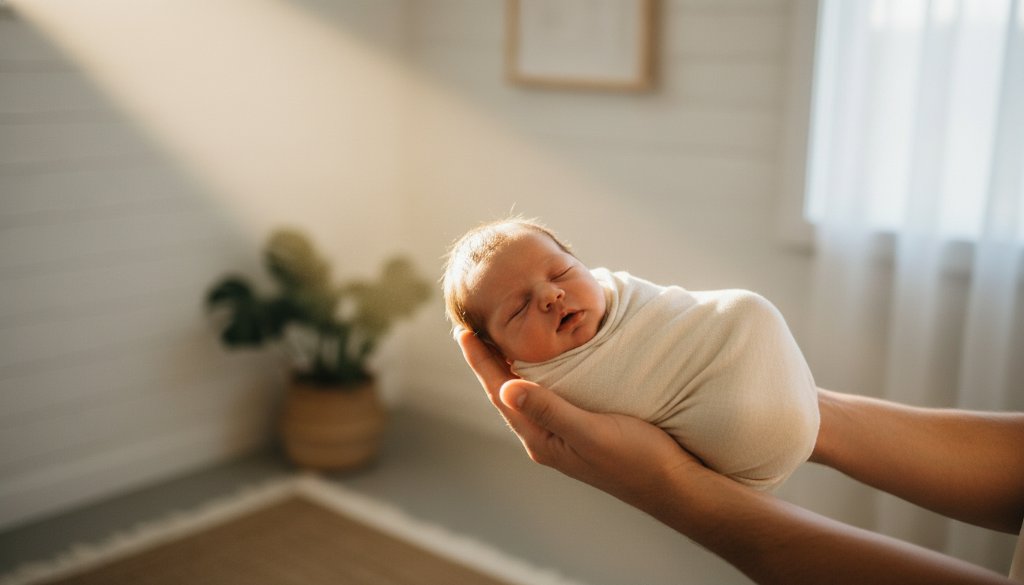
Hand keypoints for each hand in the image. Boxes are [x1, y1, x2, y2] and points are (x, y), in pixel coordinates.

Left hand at [455, 329, 700, 507]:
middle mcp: (544, 437)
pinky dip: (533, 373)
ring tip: (494, 339)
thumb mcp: (591, 432)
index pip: (500, 393)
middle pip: (505, 392)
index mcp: (541, 439)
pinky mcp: (579, 428)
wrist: (672, 484)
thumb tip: (506, 389)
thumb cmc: (635, 458)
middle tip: (470, 328)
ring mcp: (560, 434)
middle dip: (487, 361)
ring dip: (507, 366)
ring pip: (523, 394)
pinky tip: (538, 361)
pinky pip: (544, 396)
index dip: (481, 361)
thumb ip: (550, 410)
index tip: (463, 332)